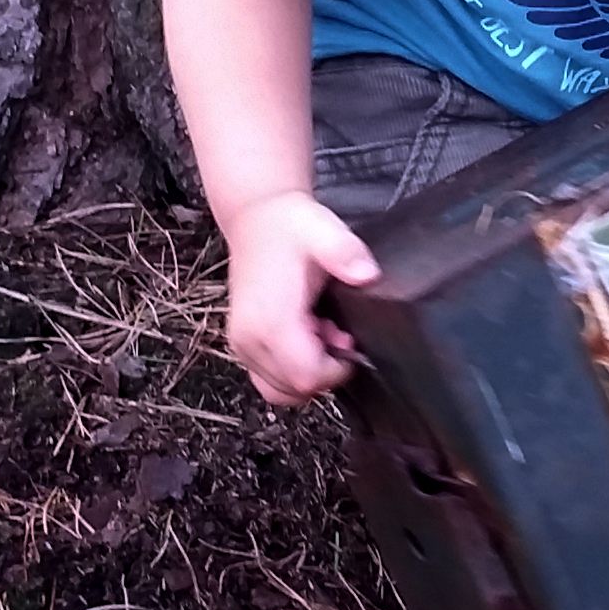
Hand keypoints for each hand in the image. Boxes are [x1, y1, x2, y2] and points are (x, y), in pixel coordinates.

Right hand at [221, 189, 379, 404]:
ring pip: (282, 390)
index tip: (347, 339)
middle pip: (296, 389)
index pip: (307, 378)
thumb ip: (345, 252)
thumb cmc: (290, 227)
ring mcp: (242, 346)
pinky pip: (271, 380)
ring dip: (308, 370)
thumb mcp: (323, 230)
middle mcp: (249, 340)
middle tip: (333, 329)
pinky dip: (292, 369)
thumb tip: (366, 274)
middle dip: (325, 369)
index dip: (337, 369)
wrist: (257, 218)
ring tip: (318, 330)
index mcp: (269, 321)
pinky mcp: (243, 345)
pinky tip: (305, 336)